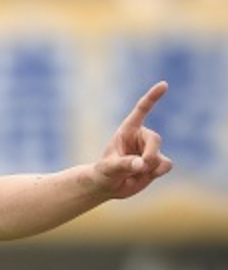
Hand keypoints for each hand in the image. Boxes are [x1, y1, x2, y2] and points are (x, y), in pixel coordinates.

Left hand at [95, 80, 172, 199]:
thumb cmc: (103, 172)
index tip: (164, 84)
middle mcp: (141, 137)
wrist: (108, 185)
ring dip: (150, 168)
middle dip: (150, 155)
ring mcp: (151, 150)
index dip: (152, 97)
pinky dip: (156, 173)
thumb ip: (123, 164)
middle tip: (140, 167)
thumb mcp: (108, 168)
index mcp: (127, 130)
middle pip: (155, 139)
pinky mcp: (158, 162)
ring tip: (133, 174)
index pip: (141, 110)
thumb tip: (142, 164)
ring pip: (160, 156)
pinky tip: (143, 176)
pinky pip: (166, 165)